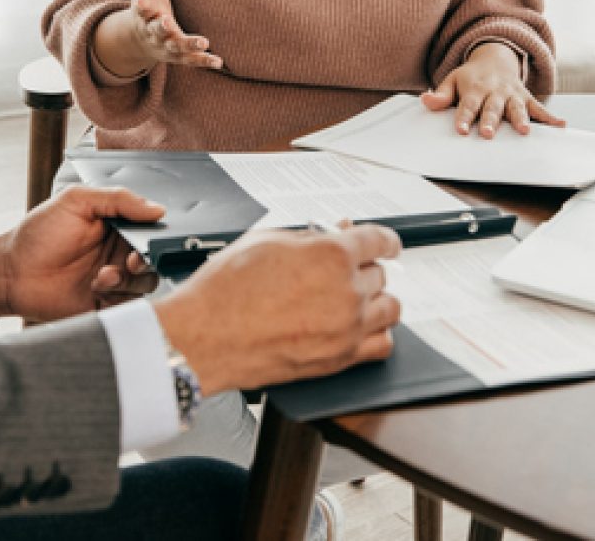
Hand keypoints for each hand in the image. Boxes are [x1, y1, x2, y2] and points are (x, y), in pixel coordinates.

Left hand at [0, 186, 164, 328]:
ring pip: (145, 283)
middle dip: (145, 261)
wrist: (11, 274)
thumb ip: (118, 199)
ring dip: (128, 281)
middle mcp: (117, 251)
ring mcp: (113, 278)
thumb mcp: (76, 201)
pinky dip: (119, 298)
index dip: (153, 236)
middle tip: (129, 262)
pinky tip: (96, 289)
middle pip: (152, 258)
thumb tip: (156, 209)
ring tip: (102, 277)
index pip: (148, 228)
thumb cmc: (38, 234)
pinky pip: (130, 305)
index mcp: (115, 224)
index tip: (148, 240)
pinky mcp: (106, 303)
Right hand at [91, 0, 222, 77]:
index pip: (142, 10)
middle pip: (157, 31)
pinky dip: (203, 61)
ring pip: (176, 48)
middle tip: (167, 21)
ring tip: (204, 42)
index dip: (142, 5)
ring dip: (189, 45)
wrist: (141, 40)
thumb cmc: (148, 7)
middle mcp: (153, 33)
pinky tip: (218, 62)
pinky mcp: (179, 56)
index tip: (142, 0)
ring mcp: (166, 46)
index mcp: (144, 16)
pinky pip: (191, 60)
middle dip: (161, 27)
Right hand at [152, 224, 402, 395]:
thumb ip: (308, 238)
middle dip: (365, 268)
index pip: (379, 240)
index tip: (388, 243)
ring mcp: (347, 328)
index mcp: (332, 255)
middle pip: (381, 274)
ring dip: (376, 298)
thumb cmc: (226, 290)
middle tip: (345, 269)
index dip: (386, 239)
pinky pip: (382, 345)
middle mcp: (347, 291)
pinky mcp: (340, 359)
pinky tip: (363, 326)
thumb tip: (331, 235)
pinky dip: (378, 333)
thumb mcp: (267, 241)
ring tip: (356, 297)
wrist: (205, 337)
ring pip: (389, 308)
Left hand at [421, 42, 564, 137]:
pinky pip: (538, 107)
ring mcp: (511, 95)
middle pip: (492, 108)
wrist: (495, 57)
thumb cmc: (471, 76)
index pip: (467, 106)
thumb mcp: (452, 80)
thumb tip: (425, 101)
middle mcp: (494, 92)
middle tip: (488, 133)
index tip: (460, 130)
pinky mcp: (525, 97)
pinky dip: (550, 117)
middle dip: (491, 120)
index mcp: (474, 89)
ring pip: (516, 108)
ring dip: (520, 119)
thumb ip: (441, 94)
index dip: (463, 118)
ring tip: (524, 131)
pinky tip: (561, 125)